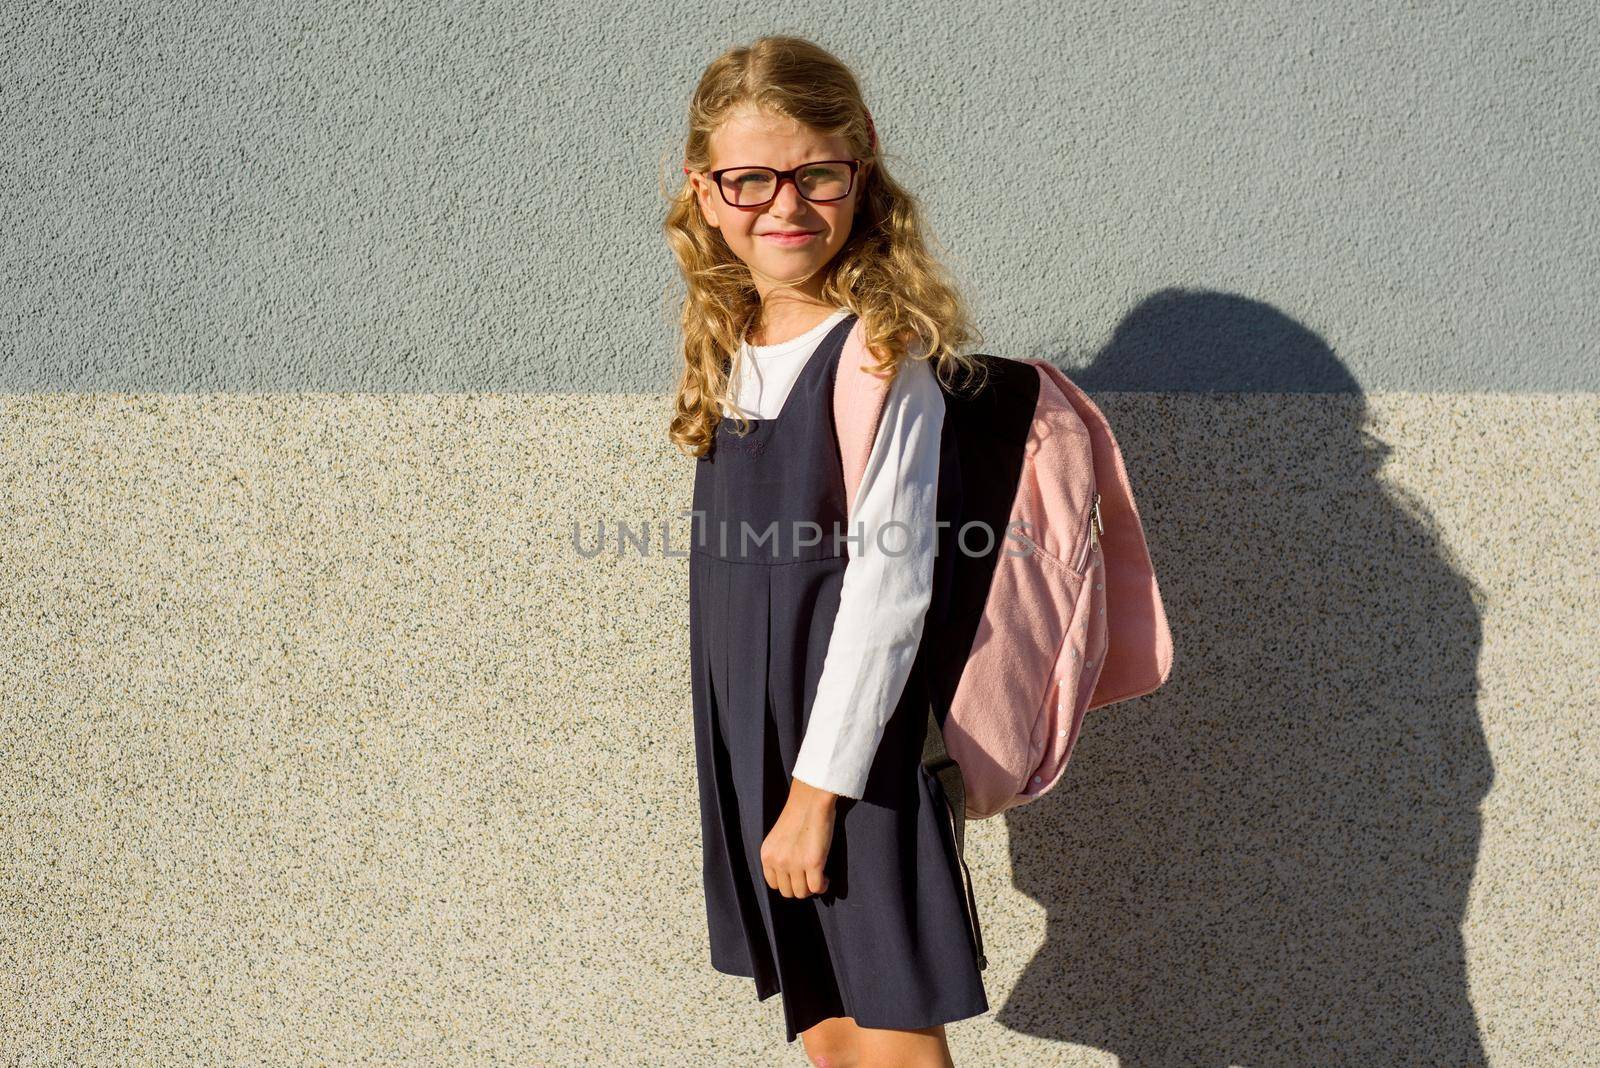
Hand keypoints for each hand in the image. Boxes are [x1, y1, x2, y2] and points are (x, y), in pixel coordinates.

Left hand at [760, 777, 838, 898]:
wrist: (811, 800)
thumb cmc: (798, 815)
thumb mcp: (778, 839)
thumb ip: (780, 856)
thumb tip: (790, 877)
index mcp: (766, 855)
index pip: (773, 885)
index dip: (788, 883)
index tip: (798, 877)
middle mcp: (777, 861)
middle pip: (788, 892)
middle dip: (800, 887)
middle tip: (810, 878)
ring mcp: (794, 864)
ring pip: (802, 893)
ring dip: (812, 888)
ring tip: (818, 877)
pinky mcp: (813, 862)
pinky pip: (817, 887)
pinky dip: (823, 886)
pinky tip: (826, 878)